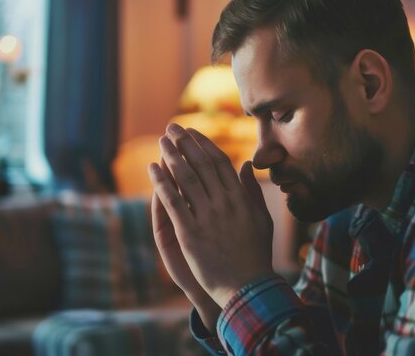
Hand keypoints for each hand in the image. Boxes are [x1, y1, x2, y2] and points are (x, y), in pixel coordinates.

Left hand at [148, 124, 273, 306]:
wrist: (248, 287)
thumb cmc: (256, 254)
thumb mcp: (262, 219)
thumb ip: (252, 191)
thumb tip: (247, 164)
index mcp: (240, 198)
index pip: (220, 162)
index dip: (204, 144)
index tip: (192, 132)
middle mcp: (224, 202)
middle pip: (201, 164)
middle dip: (185, 143)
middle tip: (172, 128)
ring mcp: (206, 216)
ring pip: (185, 177)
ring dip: (171, 155)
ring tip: (161, 141)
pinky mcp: (190, 232)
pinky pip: (172, 201)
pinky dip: (161, 182)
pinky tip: (152, 168)